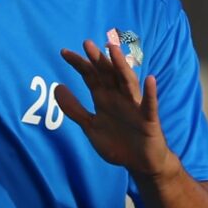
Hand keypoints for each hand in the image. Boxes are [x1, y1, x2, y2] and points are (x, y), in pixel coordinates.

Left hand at [55, 29, 172, 178]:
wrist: (140, 163)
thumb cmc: (118, 142)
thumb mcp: (90, 126)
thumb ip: (74, 109)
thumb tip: (57, 87)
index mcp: (104, 98)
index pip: (91, 76)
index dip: (79, 64)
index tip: (64, 53)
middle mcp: (119, 97)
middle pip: (107, 74)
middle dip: (98, 59)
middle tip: (86, 43)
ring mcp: (134, 106)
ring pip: (127, 82)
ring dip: (121, 66)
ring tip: (113, 50)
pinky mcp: (148, 119)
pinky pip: (149, 105)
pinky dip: (150, 93)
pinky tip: (150, 79)